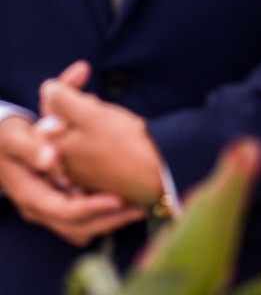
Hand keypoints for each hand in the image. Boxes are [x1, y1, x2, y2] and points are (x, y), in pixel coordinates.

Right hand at [0, 114, 142, 246]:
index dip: (92, 208)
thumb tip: (50, 158)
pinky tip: (124, 200)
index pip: (64, 211)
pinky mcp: (59, 206)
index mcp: (29, 195)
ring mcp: (49, 210)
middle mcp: (39, 209)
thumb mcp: (15, 138)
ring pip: (82, 230)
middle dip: (109, 221)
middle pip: (77, 228)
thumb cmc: (9, 139)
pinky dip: (103, 215)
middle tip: (139, 208)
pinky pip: (83, 221)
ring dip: (109, 222)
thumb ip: (31, 147)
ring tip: (136, 207)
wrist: (2, 145)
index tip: (118, 199)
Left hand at [38, 62, 165, 206]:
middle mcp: (62, 162)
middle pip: (61, 122)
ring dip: (87, 114)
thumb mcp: (93, 115)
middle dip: (75, 100)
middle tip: (93, 88)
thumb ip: (65, 100)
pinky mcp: (99, 176)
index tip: (84, 68)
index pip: (49, 108)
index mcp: (55, 146)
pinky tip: (112, 125)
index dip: (65, 85)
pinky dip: (97, 131)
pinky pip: (90, 147)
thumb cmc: (125, 143)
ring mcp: (81, 171)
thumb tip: (49, 89)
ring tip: (102, 104)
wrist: (158, 173)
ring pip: (77, 134)